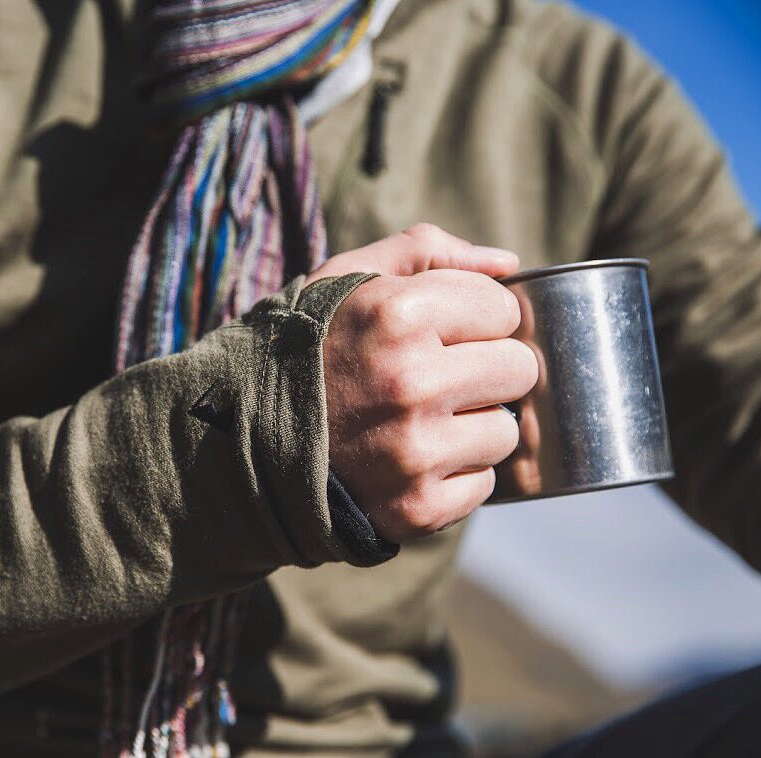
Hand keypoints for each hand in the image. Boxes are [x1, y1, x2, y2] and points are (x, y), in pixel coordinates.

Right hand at [311, 224, 537, 541]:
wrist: (243, 441)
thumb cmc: (307, 350)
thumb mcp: (347, 278)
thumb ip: (427, 251)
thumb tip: (509, 264)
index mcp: (398, 314)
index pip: (504, 310)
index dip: (474, 318)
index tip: (439, 333)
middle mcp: (411, 382)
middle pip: (517, 369)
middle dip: (484, 369)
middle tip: (437, 378)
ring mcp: (415, 451)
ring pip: (505, 430)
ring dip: (472, 426)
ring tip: (419, 421)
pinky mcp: (418, 507)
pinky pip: (483, 484)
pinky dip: (456, 475)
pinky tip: (411, 460)